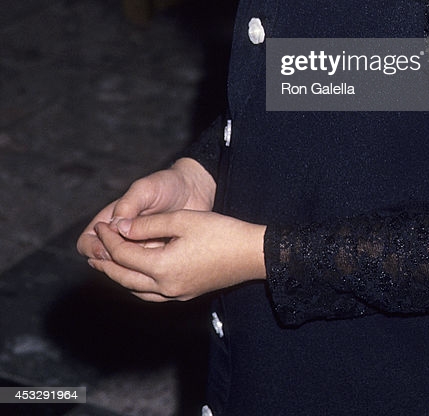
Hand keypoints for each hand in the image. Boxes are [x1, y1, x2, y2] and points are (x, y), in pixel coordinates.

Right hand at [77, 158, 214, 261]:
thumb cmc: (167, 184)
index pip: (87, 242)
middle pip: (101, 261)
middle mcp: (121, 238)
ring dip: (129, 269)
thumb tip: (113, 227)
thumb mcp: (146, 188)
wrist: (195, 191)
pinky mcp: (155, 259)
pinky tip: (161, 265)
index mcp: (111, 220)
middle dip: (110, 263)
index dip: (92, 248)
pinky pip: (143, 273)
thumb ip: (129, 204)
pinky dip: (147, 271)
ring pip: (122, 270)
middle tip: (129, 259)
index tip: (107, 249)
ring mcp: (138, 250)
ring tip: (148, 261)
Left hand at [86, 211, 265, 301]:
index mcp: (162, 267)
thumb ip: (149, 225)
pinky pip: (150, 293)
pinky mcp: (185, 293)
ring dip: (118, 276)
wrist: (250, 254)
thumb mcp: (182, 220)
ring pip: (136, 289)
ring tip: (106, 264)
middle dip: (106, 261)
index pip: (124, 254)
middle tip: (92, 248)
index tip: (101, 224)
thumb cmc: (220, 231)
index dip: (110, 238)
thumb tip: (121, 227)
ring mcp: (176, 294)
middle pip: (124, 277)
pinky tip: (136, 274)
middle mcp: (165, 286)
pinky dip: (136, 283)